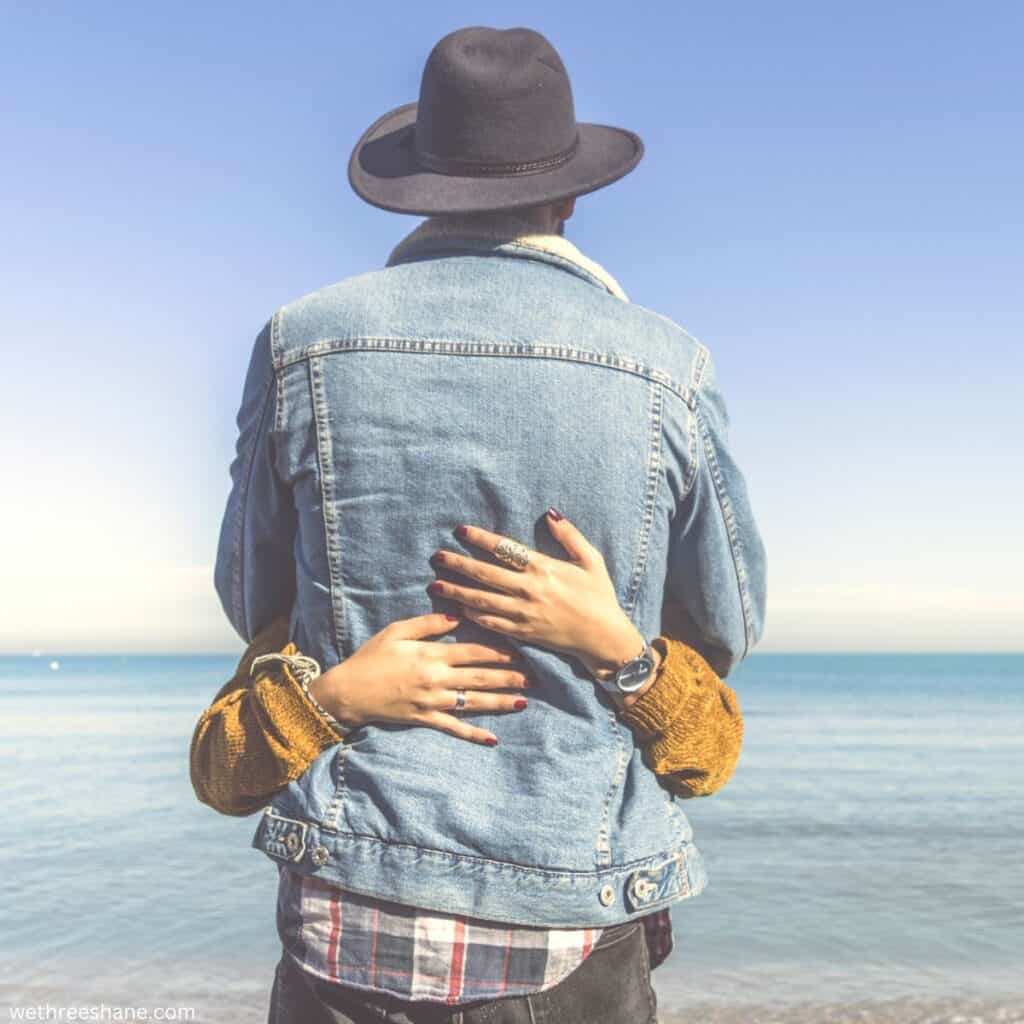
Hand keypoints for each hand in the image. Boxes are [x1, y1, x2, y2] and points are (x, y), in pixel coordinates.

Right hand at [308, 613, 528, 745]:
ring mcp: (432, 702)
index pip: (475, 651)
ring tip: (524, 702)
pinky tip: (493, 739)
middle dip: (510, 677)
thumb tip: (457, 615)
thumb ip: (428, 623)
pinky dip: (474, 734)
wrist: (348, 692)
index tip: (522, 650)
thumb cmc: (371, 657)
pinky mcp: (424, 719)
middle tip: (536, 677)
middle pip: (481, 677)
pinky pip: (454, 728)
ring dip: (501, 702)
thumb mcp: (397, 631)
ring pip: (474, 703)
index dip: (501, 651)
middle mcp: (437, 679)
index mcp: (432, 654)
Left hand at [429, 510, 650, 692]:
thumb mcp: (592, 561)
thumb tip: (551, 513)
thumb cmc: (599, 596)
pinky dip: (471, 615)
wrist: (603, 637)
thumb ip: (570, 536)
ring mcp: (523, 613)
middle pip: (484, 574)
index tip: (460, 531)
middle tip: (437, 556)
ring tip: (435, 584)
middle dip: (457, 564)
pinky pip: (490, 623)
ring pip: (481, 600)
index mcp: (544, 567)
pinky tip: (457, 608)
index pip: (504, 548)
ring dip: (456, 591)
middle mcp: (529, 589)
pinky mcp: (522, 633)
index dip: (480, 538)